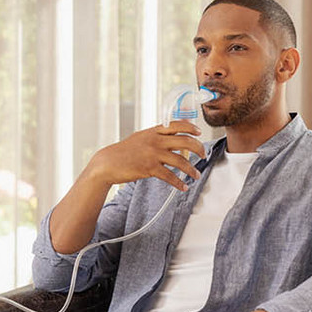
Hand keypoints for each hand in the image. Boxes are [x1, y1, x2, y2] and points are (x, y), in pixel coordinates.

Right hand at [87, 121, 205, 190]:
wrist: (107, 162)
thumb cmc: (123, 152)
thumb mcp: (140, 138)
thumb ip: (155, 136)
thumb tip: (172, 138)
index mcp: (153, 131)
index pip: (177, 124)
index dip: (190, 127)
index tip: (199, 132)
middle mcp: (155, 140)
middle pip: (185, 141)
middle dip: (198, 149)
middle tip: (203, 155)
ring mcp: (153, 154)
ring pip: (180, 160)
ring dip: (191, 169)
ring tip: (196, 175)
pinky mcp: (149, 168)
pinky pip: (170, 176)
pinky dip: (179, 182)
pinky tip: (183, 186)